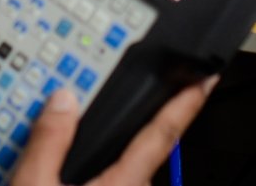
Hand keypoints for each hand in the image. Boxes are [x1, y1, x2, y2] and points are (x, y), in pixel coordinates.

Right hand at [11, 77, 214, 185]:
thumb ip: (48, 142)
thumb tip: (63, 102)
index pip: (163, 135)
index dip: (186, 104)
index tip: (207, 79)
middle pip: (138, 158)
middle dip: (128, 136)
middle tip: (116, 114)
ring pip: (124, 180)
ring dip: (107, 167)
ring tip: (68, 163)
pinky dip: (99, 181)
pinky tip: (72, 182)